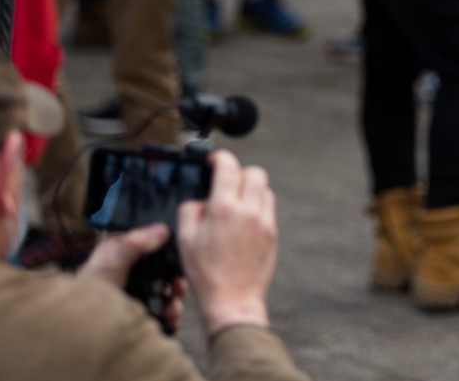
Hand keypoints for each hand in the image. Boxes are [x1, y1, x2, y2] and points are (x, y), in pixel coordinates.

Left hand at [78, 224, 187, 331]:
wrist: (78, 321)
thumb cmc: (88, 287)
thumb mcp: (112, 260)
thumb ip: (134, 243)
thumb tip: (162, 230)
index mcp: (129, 249)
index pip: (159, 246)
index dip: (173, 254)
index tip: (181, 263)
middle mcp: (137, 269)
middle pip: (167, 271)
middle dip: (177, 282)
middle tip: (178, 290)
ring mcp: (139, 290)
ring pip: (168, 293)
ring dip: (174, 302)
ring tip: (171, 311)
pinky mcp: (140, 309)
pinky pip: (162, 311)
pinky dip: (170, 316)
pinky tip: (169, 320)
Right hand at [177, 151, 277, 333]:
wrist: (232, 301)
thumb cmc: (207, 274)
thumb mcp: (185, 239)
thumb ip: (190, 210)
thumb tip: (200, 200)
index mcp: (224, 208)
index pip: (229, 166)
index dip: (220, 158)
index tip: (214, 162)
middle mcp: (249, 211)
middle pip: (254, 172)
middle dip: (239, 172)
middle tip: (226, 183)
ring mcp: (264, 223)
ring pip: (265, 189)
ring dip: (251, 189)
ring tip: (236, 204)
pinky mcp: (273, 235)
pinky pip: (268, 209)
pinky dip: (258, 207)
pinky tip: (244, 222)